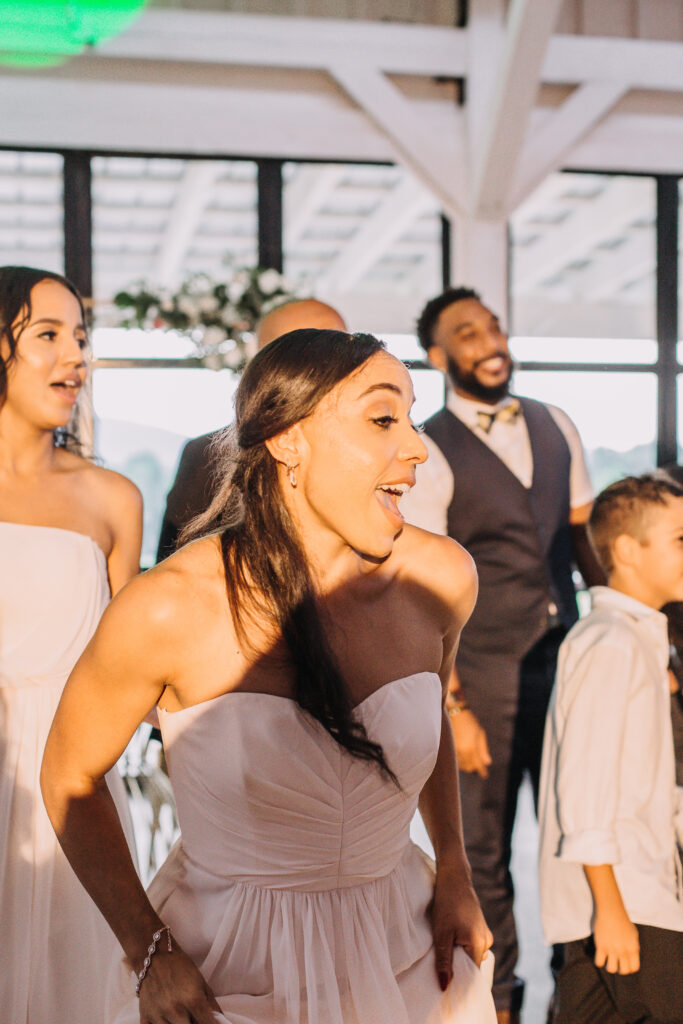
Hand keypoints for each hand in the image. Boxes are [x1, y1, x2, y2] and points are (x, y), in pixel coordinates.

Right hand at [136, 942, 221, 1022]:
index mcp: (193, 1000)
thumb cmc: (181, 967)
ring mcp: (158, 1016)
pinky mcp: (145, 1018)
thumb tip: (221, 1022)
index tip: (210, 1023)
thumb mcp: (202, 982)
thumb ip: (212, 1006)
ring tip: (181, 1016)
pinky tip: (166, 1019)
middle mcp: (176, 1010)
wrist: (155, 956)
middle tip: (194, 1017)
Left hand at [431, 861, 492, 990]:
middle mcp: (486, 941)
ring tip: (445, 952)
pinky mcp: (481, 928)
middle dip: (459, 970)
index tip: (447, 987)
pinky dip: (463, 948)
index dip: (460, 983)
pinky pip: (473, 946)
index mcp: (479, 945)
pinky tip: (451, 941)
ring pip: (472, 956)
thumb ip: (444, 961)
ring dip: (460, 957)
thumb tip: (445, 987)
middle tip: (442, 969)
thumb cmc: (446, 904)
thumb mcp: (441, 934)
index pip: (473, 976)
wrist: (454, 878)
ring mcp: (485, 934)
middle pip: (473, 966)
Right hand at [450, 710, 490, 777]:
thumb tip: (487, 762)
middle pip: (469, 767)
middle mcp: (462, 751)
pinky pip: (455, 759)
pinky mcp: (448, 748)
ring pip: (461, 764)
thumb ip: (483, 749)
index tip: (485, 775)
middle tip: (478, 767)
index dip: (482, 771)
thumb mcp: (480, 733)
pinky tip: (462, 758)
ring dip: (467, 765)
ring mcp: (454, 750)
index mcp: (471, 747)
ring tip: (470, 762)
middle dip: (474, 768)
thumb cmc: (470, 722)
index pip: (478, 764)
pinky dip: (460, 761)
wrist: (455, 713)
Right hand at [593, 907, 639, 974]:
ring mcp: (612, 949)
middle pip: (624, 971)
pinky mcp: (601, 946)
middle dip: (619, 969)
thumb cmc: (623, 920)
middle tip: (615, 963)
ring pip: (611, 969)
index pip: (634, 968)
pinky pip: (599, 962)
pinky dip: (599, 962)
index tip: (624, 964)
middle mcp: (624, 951)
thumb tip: (631, 955)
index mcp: (633, 948)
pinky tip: (599, 955)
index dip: (629, 968)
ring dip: (609, 966)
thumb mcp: (634, 933)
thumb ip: (633, 946)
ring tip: (607, 960)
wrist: (611, 911)